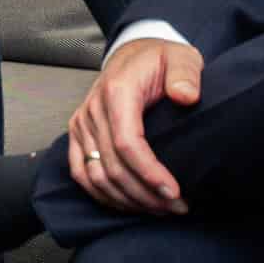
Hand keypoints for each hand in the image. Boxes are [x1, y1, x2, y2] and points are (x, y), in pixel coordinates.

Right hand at [63, 34, 202, 216]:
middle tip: (178, 208)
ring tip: (160, 209)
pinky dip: (104, 195)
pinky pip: (81, 173)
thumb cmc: (159, 59)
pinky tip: (130, 204)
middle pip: (112, 166)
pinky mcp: (77, 133)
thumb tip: (186, 96)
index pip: (127, 143)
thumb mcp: (181, 57)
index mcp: (118, 91)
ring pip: (96, 175)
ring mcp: (82, 123)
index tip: (174, 193)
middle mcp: (93, 109)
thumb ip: (185, 74)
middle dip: (146, 194)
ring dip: (128, 200)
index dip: (149, 173)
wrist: (133, 53)